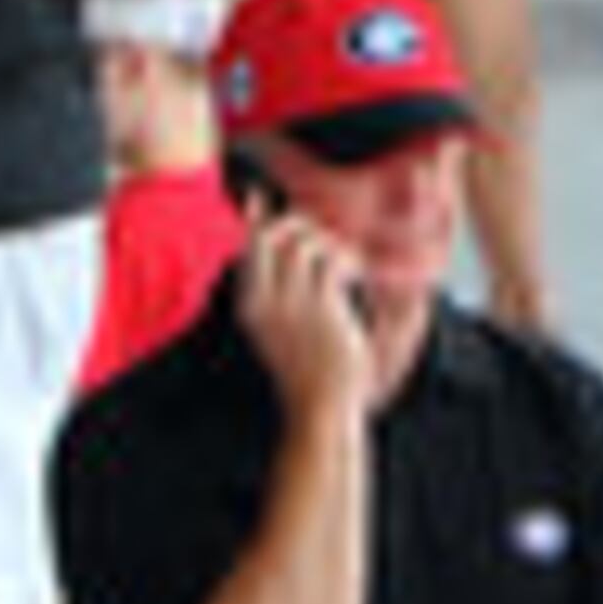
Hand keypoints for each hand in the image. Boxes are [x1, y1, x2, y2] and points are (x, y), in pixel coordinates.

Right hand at [228, 210, 375, 421]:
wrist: (320, 406)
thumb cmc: (304, 372)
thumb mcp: (275, 333)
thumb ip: (272, 296)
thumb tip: (279, 259)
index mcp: (249, 306)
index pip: (247, 250)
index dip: (255, 220)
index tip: (256, 197)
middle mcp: (265, 300)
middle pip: (272, 236)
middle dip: (298, 226)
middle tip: (322, 240)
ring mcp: (293, 303)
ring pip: (306, 244)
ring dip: (330, 243)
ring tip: (345, 264)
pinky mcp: (322, 306)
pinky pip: (332, 260)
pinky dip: (348, 258)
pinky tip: (355, 274)